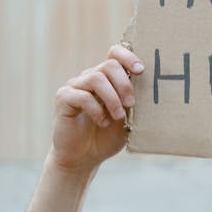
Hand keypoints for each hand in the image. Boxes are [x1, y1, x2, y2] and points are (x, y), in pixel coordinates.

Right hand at [48, 45, 144, 174]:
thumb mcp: (126, 119)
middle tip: (131, 103)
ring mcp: (75, 86)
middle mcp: (89, 78)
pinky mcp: (63, 98)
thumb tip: (148, 91)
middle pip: (109, 64)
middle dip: (124, 83)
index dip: (128, 57)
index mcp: (107, 79)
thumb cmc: (106, 137)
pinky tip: (102, 122)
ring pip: (95, 78)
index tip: (141, 70)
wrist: (83, 158)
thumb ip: (132, 103)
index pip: (115, 53)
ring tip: (118, 116)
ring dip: (112, 98)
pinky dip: (96, 110)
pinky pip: (82, 96)